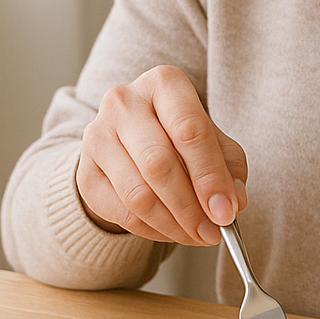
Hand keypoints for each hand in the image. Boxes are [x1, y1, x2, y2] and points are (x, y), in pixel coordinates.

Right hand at [76, 65, 247, 245]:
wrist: (131, 139)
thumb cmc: (180, 134)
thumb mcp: (212, 138)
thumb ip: (228, 166)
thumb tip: (233, 202)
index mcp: (163, 83)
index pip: (189, 129)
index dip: (209, 175)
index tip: (226, 211)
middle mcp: (124, 102)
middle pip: (158, 163)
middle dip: (191, 206)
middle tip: (214, 232)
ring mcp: (98, 136)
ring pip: (137, 194)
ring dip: (173, 224)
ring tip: (198, 235)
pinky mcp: (86, 173)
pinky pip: (122, 213)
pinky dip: (153, 230)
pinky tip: (173, 232)